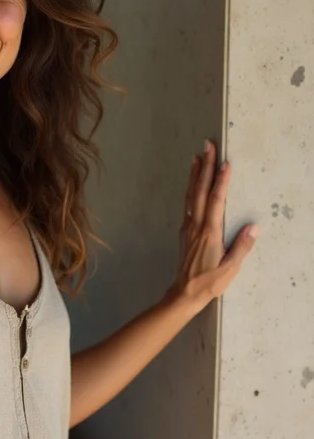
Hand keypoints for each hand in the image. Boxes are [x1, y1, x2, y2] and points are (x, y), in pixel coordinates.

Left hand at [169, 140, 258, 312]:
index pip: (216, 201)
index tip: (226, 163)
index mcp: (209, 232)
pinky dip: (190, 190)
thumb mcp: (231, 268)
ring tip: (197, 157)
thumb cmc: (210, 282)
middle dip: (205, 167)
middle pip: (200, 191)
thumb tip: (254, 227)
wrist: (185, 292)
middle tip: (207, 147)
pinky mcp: (185, 231)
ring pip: (191, 195)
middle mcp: (196, 225)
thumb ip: (242, 247)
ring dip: (195, 175)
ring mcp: (189, 226)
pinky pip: (187, 204)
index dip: (221, 181)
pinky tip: (192, 184)